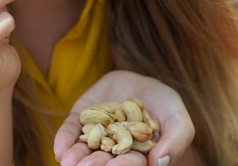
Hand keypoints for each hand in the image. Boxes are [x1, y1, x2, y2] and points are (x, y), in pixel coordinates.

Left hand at [54, 70, 194, 165]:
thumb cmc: (164, 103)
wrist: (139, 80)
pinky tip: (59, 149)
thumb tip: (160, 162)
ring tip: (68, 162)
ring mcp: (95, 134)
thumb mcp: (178, 119)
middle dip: (93, 165)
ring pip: (83, 149)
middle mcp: (113, 148)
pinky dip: (64, 139)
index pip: (130, 163)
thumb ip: (175, 141)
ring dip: (75, 156)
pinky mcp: (80, 119)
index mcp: (138, 155)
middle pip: (102, 160)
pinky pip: (70, 130)